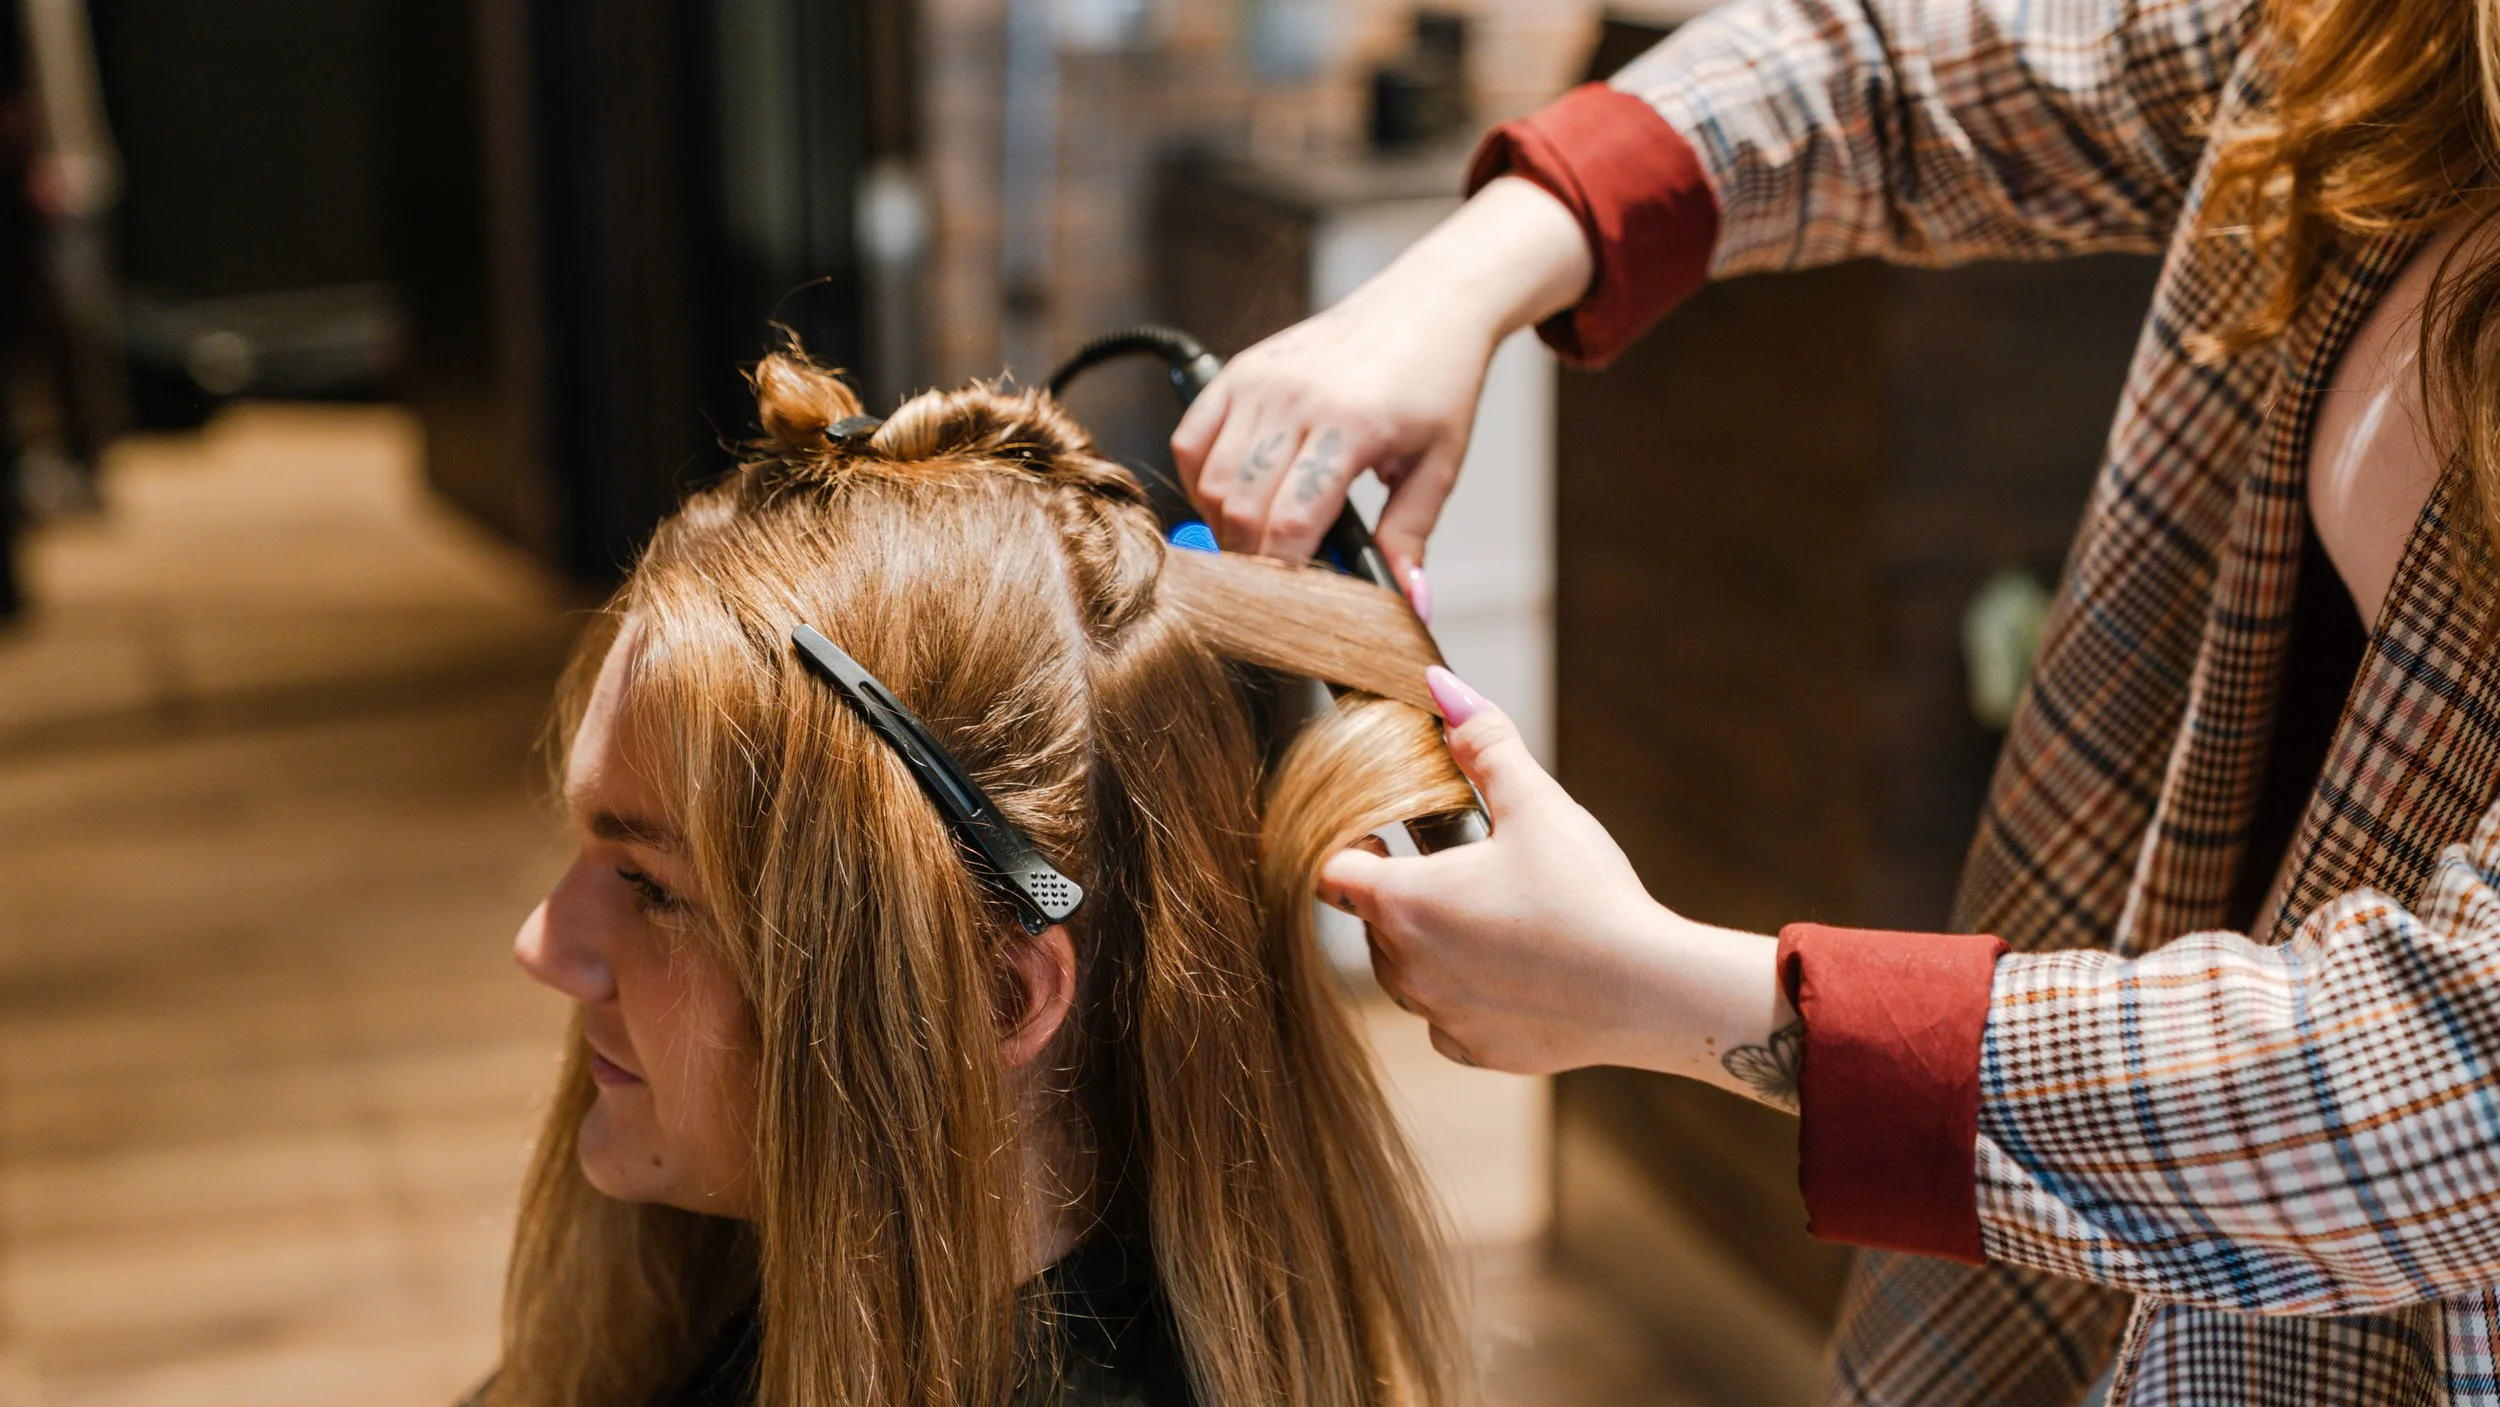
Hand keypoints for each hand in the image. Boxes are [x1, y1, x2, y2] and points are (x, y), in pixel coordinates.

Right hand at [1169, 177, 1591, 589]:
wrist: (1427, 303)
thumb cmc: (1437, 383)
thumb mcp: (1439, 465)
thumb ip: (1409, 536)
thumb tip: (1404, 605)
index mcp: (1352, 424)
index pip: (1292, 522)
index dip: (1285, 575)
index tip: (1296, 603)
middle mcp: (1296, 399)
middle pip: (1242, 508)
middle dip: (1252, 560)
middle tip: (1278, 580)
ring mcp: (1260, 381)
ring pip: (1211, 480)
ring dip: (1224, 524)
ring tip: (1260, 539)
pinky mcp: (1240, 369)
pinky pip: (1191, 439)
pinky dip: (1200, 480)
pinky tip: (1233, 497)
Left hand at [1321, 669, 1790, 1098]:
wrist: (1652, 989)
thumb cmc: (1586, 893)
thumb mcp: (1535, 803)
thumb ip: (1485, 743)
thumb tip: (1444, 688)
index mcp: (1406, 904)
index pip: (1330, 873)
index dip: (1346, 846)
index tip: (1382, 833)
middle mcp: (1407, 968)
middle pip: (1370, 924)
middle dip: (1399, 892)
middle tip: (1451, 866)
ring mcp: (1441, 1016)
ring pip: (1406, 975)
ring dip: (1429, 944)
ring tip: (1486, 914)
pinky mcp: (1480, 1051)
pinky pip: (1447, 1020)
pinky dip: (1466, 994)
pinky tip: (1511, 970)